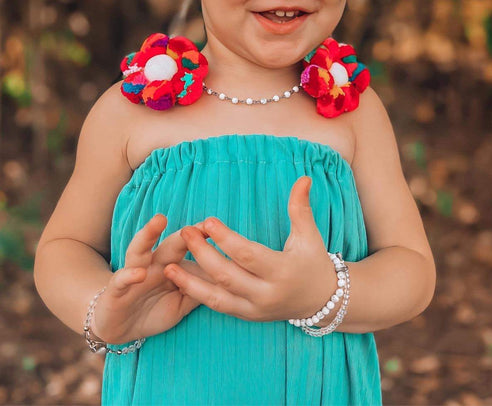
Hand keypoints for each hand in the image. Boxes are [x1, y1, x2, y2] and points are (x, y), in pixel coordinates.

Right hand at [92, 214, 215, 343]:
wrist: (119, 327)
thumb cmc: (153, 310)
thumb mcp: (182, 303)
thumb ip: (200, 289)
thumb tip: (229, 281)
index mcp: (171, 266)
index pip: (189, 248)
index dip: (203, 239)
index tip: (221, 229)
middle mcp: (153, 264)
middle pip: (169, 244)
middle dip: (184, 233)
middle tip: (202, 224)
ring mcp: (133, 273)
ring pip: (140, 249)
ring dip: (149, 234)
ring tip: (160, 221)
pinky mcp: (116, 289)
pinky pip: (122, 279)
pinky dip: (129, 275)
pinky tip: (139, 273)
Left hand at [164, 177, 339, 322]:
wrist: (319, 300)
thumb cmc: (313, 261)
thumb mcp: (309, 234)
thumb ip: (301, 207)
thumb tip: (304, 178)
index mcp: (281, 271)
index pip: (247, 255)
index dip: (226, 239)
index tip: (207, 221)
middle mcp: (266, 294)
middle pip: (227, 274)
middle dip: (203, 254)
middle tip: (185, 231)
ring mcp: (255, 309)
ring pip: (217, 296)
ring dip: (190, 281)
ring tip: (168, 264)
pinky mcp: (246, 316)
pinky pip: (217, 306)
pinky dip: (197, 293)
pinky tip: (180, 279)